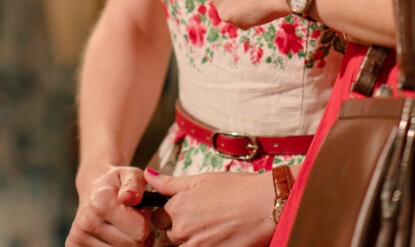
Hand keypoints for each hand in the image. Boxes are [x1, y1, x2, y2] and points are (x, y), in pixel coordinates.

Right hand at [67, 166, 152, 246]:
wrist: (92, 188)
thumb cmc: (117, 183)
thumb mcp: (131, 175)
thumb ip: (135, 184)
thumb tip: (130, 198)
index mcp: (101, 202)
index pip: (140, 230)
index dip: (145, 221)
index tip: (139, 211)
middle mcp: (86, 221)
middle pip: (132, 246)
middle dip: (138, 234)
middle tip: (132, 220)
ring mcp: (78, 237)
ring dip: (127, 243)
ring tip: (123, 227)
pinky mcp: (74, 246)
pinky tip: (114, 236)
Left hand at [148, 169, 276, 246]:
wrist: (266, 206)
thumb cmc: (237, 189)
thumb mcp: (202, 180)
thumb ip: (170, 182)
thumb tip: (148, 175)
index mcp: (177, 209)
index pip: (159, 219)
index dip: (172, 215)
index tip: (188, 210)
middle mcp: (182, 231)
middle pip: (172, 235)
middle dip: (184, 229)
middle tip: (207, 218)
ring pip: (186, 245)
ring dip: (196, 239)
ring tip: (216, 227)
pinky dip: (208, 244)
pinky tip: (221, 236)